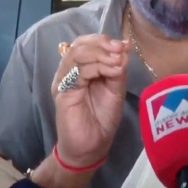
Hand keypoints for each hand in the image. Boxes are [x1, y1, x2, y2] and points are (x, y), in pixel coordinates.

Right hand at [52, 35, 130, 167]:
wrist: (90, 147)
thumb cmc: (101, 119)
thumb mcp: (115, 90)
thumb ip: (117, 70)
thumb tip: (124, 49)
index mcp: (81, 68)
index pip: (86, 44)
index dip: (104, 40)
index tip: (125, 44)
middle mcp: (69, 71)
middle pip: (79, 45)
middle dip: (102, 43)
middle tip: (120, 48)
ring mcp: (64, 80)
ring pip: (76, 54)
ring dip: (100, 54)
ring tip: (117, 60)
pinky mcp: (62, 92)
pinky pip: (76, 72)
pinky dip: (96, 67)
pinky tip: (111, 70)